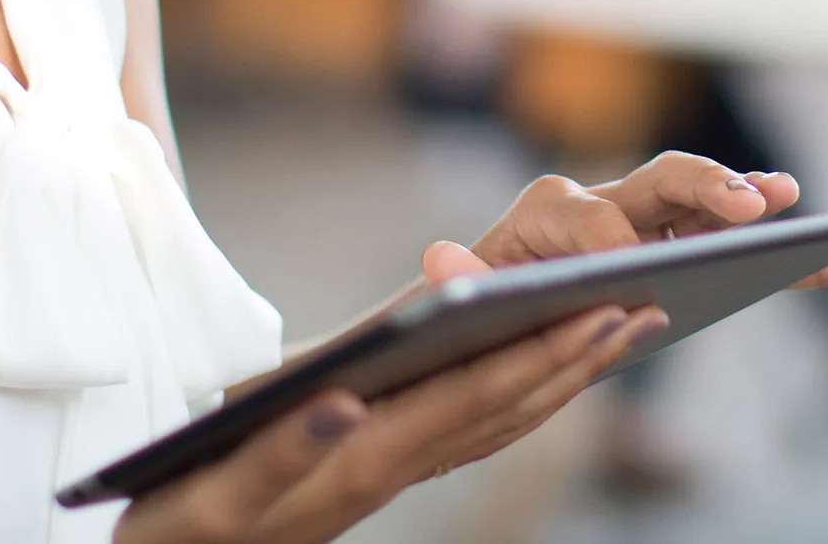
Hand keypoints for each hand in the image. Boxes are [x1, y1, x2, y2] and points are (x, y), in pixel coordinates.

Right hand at [117, 303, 668, 543]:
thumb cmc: (179, 526)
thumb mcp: (218, 490)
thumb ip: (282, 446)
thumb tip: (347, 398)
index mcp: (363, 459)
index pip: (474, 397)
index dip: (543, 351)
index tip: (605, 307)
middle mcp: (387, 472)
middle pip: (503, 411)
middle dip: (578, 359)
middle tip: (649, 306)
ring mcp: (383, 479)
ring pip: (494, 425)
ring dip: (560, 376)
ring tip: (615, 329)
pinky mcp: (367, 479)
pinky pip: (463, 433)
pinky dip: (510, 396)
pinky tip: (530, 373)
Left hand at [424, 151, 827, 292]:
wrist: (486, 324)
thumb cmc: (471, 315)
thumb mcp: (448, 302)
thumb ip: (450, 279)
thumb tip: (441, 256)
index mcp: (547, 210)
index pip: (588, 213)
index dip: (609, 238)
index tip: (628, 267)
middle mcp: (607, 203)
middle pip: (663, 180)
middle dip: (705, 187)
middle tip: (745, 205)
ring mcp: (655, 226)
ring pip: (716, 207)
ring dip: (758, 203)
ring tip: (800, 205)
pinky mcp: (688, 257)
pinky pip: (751, 257)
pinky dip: (800, 260)